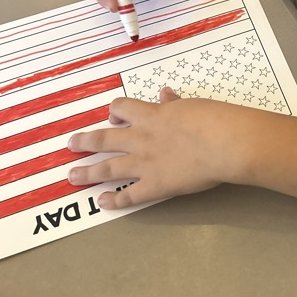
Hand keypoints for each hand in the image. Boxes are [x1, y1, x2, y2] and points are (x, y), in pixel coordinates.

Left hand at [67, 87, 234, 209]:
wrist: (225, 143)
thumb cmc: (214, 119)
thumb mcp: (192, 105)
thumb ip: (174, 103)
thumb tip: (165, 94)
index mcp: (152, 116)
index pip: (122, 108)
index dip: (114, 112)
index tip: (112, 118)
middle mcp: (141, 139)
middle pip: (103, 139)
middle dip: (85, 142)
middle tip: (71, 145)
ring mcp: (145, 163)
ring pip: (107, 168)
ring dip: (87, 172)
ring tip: (72, 176)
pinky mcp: (156, 185)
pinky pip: (129, 194)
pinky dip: (114, 200)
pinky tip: (102, 202)